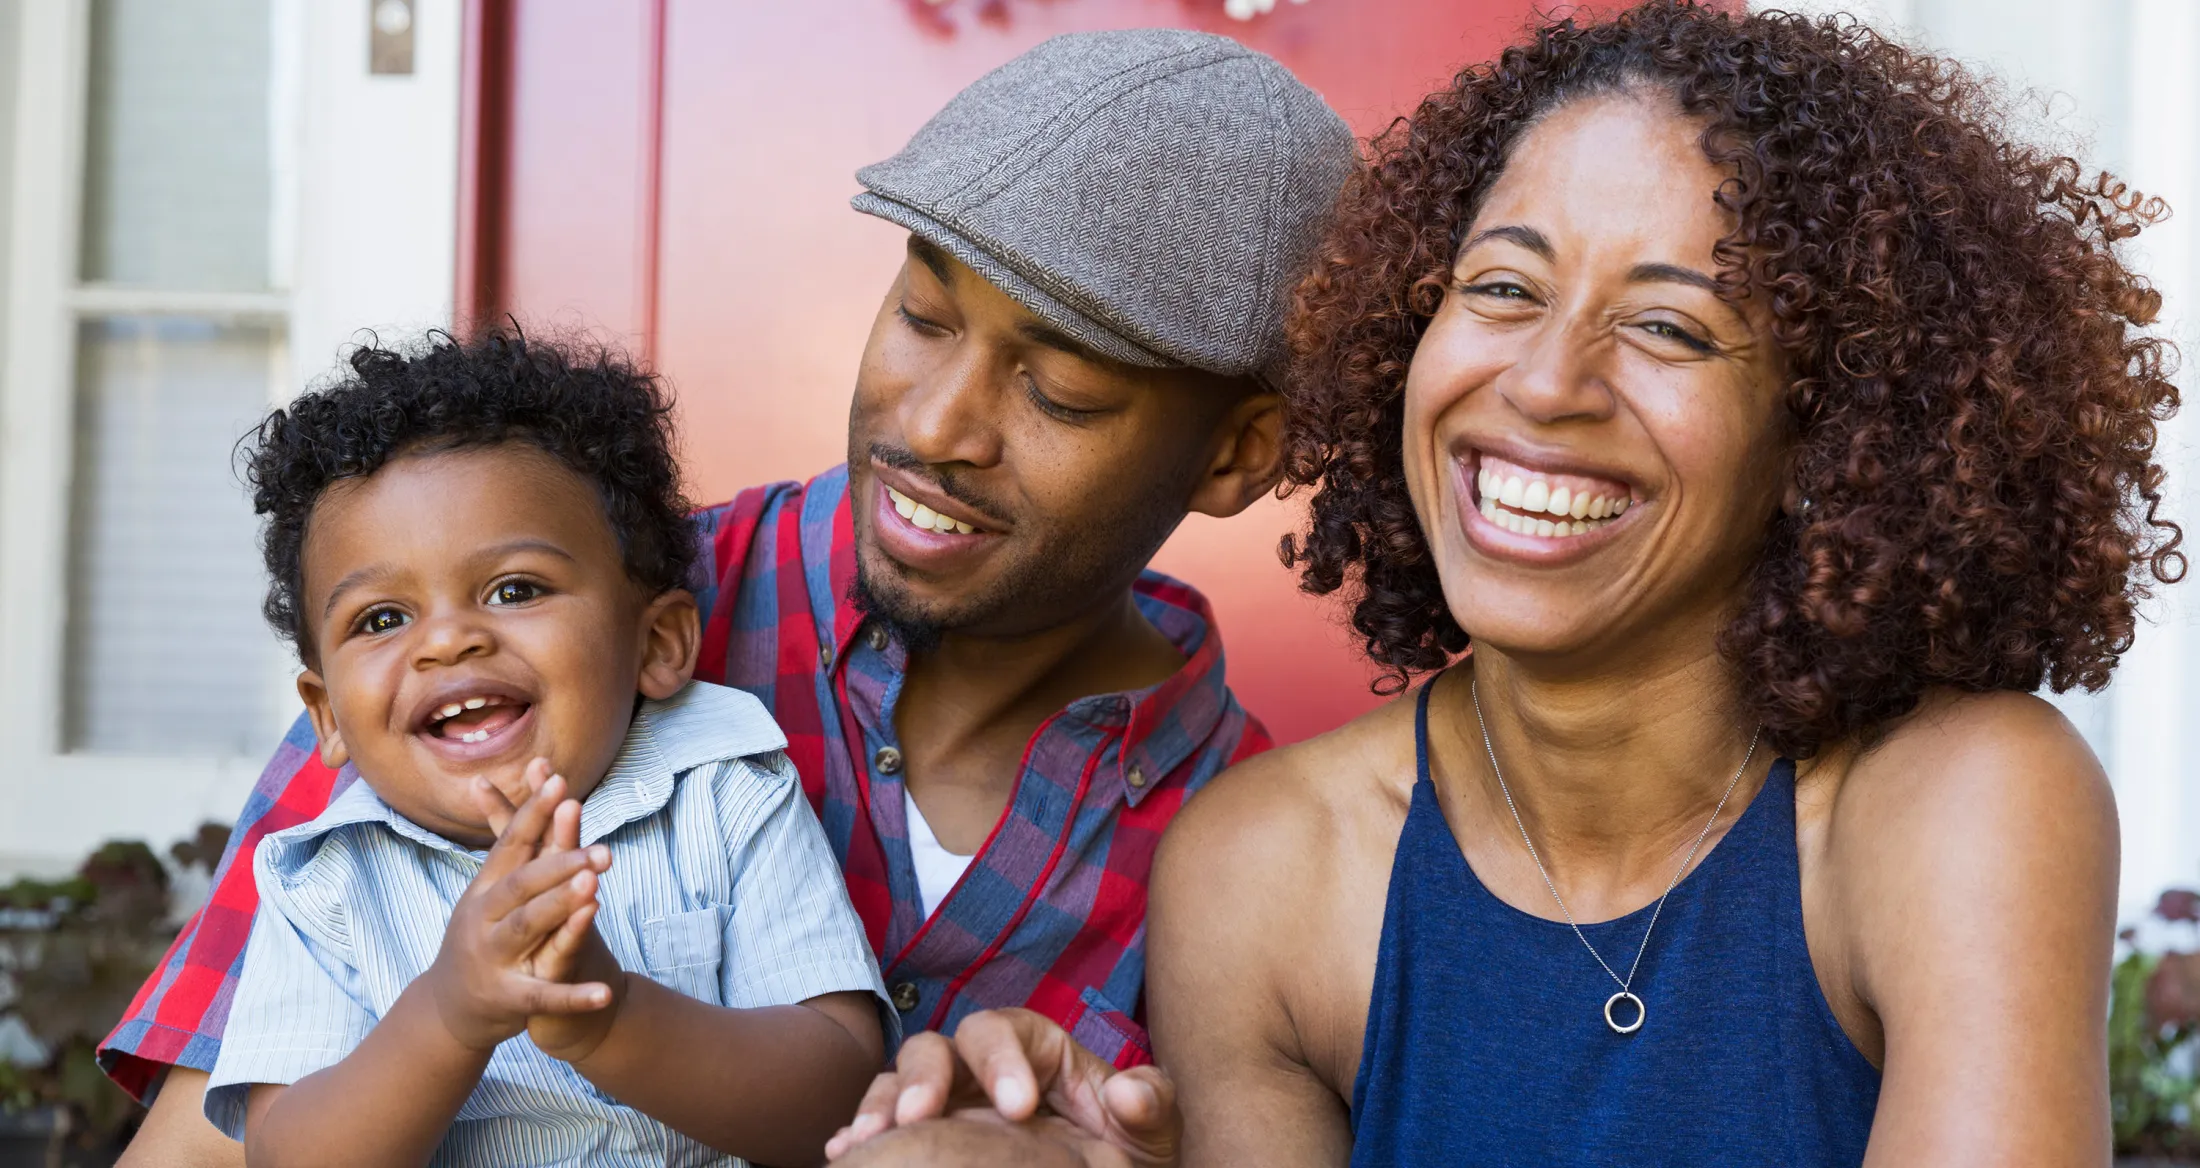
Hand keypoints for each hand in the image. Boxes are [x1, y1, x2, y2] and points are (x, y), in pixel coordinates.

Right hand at [470, 759, 628, 1062]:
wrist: (449, 1008)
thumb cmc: (483, 936)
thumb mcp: (491, 892)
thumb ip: (515, 847)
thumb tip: (512, 782)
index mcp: (484, 889)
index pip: (511, 844)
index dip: (534, 812)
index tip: (561, 781)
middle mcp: (484, 919)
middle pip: (522, 884)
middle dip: (560, 863)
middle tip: (601, 848)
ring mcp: (494, 959)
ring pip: (528, 927)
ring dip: (560, 907)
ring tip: (594, 891)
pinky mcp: (509, 999)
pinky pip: (545, 996)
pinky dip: (574, 996)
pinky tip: (604, 993)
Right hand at [824, 1008, 1178, 1166]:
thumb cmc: (1128, 1152)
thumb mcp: (1152, 1133)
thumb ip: (1151, 1104)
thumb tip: (1129, 1093)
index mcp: (1034, 1051)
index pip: (1005, 1030)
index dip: (1002, 1059)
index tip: (1018, 1109)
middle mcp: (980, 1070)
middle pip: (938, 1046)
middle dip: (925, 1075)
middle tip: (922, 1114)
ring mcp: (948, 1104)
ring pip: (898, 1081)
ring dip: (882, 1103)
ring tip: (871, 1137)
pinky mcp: (925, 1139)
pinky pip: (881, 1125)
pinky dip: (860, 1132)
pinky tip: (845, 1152)